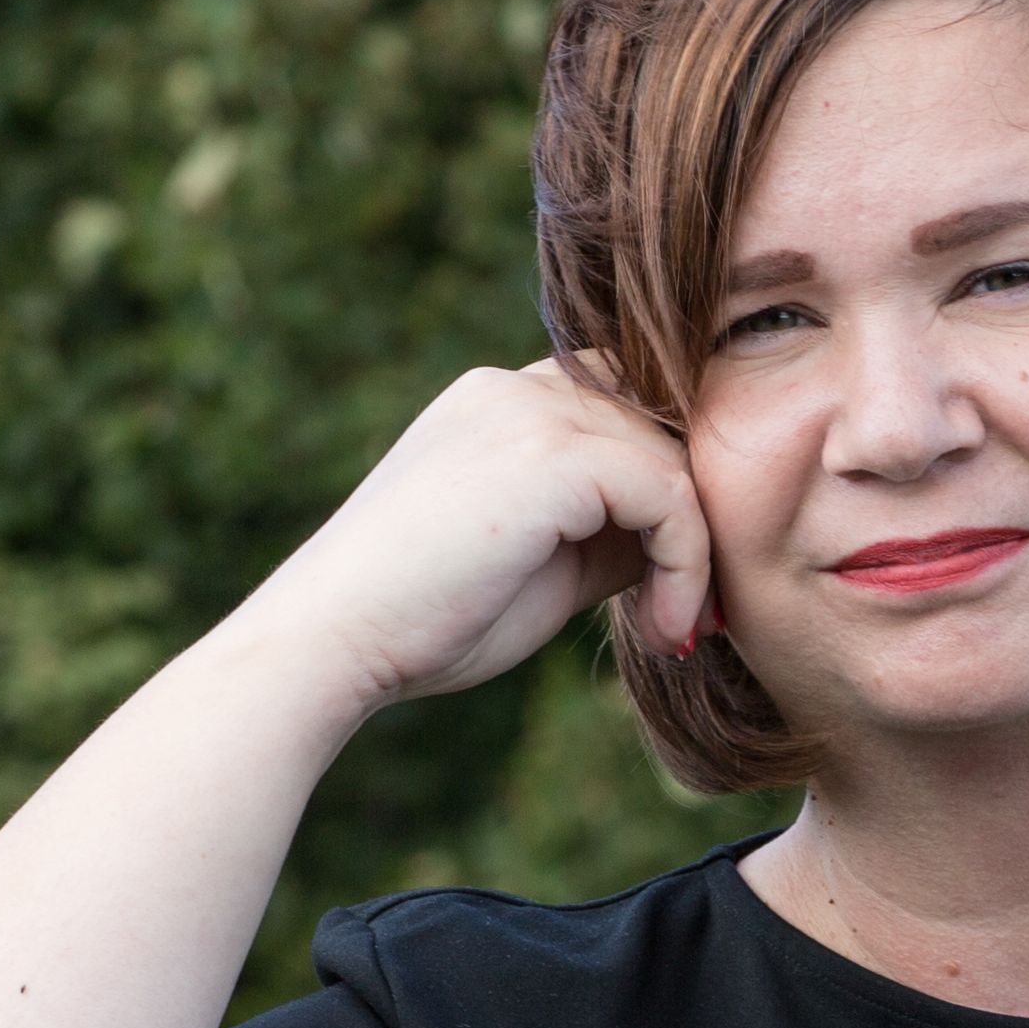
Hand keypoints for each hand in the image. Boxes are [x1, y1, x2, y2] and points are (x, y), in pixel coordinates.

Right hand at [240, 356, 713, 716]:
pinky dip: (687, 565)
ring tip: (674, 629)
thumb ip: (604, 531)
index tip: (674, 579)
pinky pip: (668, 494)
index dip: (662, 483)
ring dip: (695, 554)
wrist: (333, 639)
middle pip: (659, 428)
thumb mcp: (537, 564)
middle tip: (688, 613)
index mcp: (498, 403)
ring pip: (673, 461)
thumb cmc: (421, 621)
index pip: (623, 406)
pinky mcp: (551, 456)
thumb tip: (685, 539)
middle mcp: (514, 388)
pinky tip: (663, 628)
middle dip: (692, 521)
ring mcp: (530, 412)